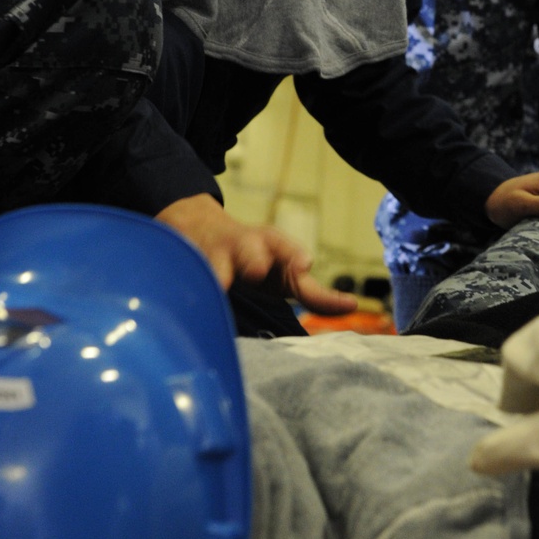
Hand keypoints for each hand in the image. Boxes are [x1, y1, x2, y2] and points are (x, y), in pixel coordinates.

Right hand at [155, 194, 356, 313]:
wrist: (201, 232)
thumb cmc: (253, 262)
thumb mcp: (284, 274)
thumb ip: (315, 294)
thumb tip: (352, 307)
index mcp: (272, 246)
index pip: (286, 248)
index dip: (294, 255)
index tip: (304, 264)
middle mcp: (243, 246)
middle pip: (250, 249)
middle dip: (255, 258)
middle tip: (257, 269)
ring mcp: (212, 254)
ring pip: (215, 262)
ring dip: (218, 274)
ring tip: (219, 285)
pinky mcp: (189, 265)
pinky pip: (189, 277)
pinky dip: (189, 288)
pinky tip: (186, 302)